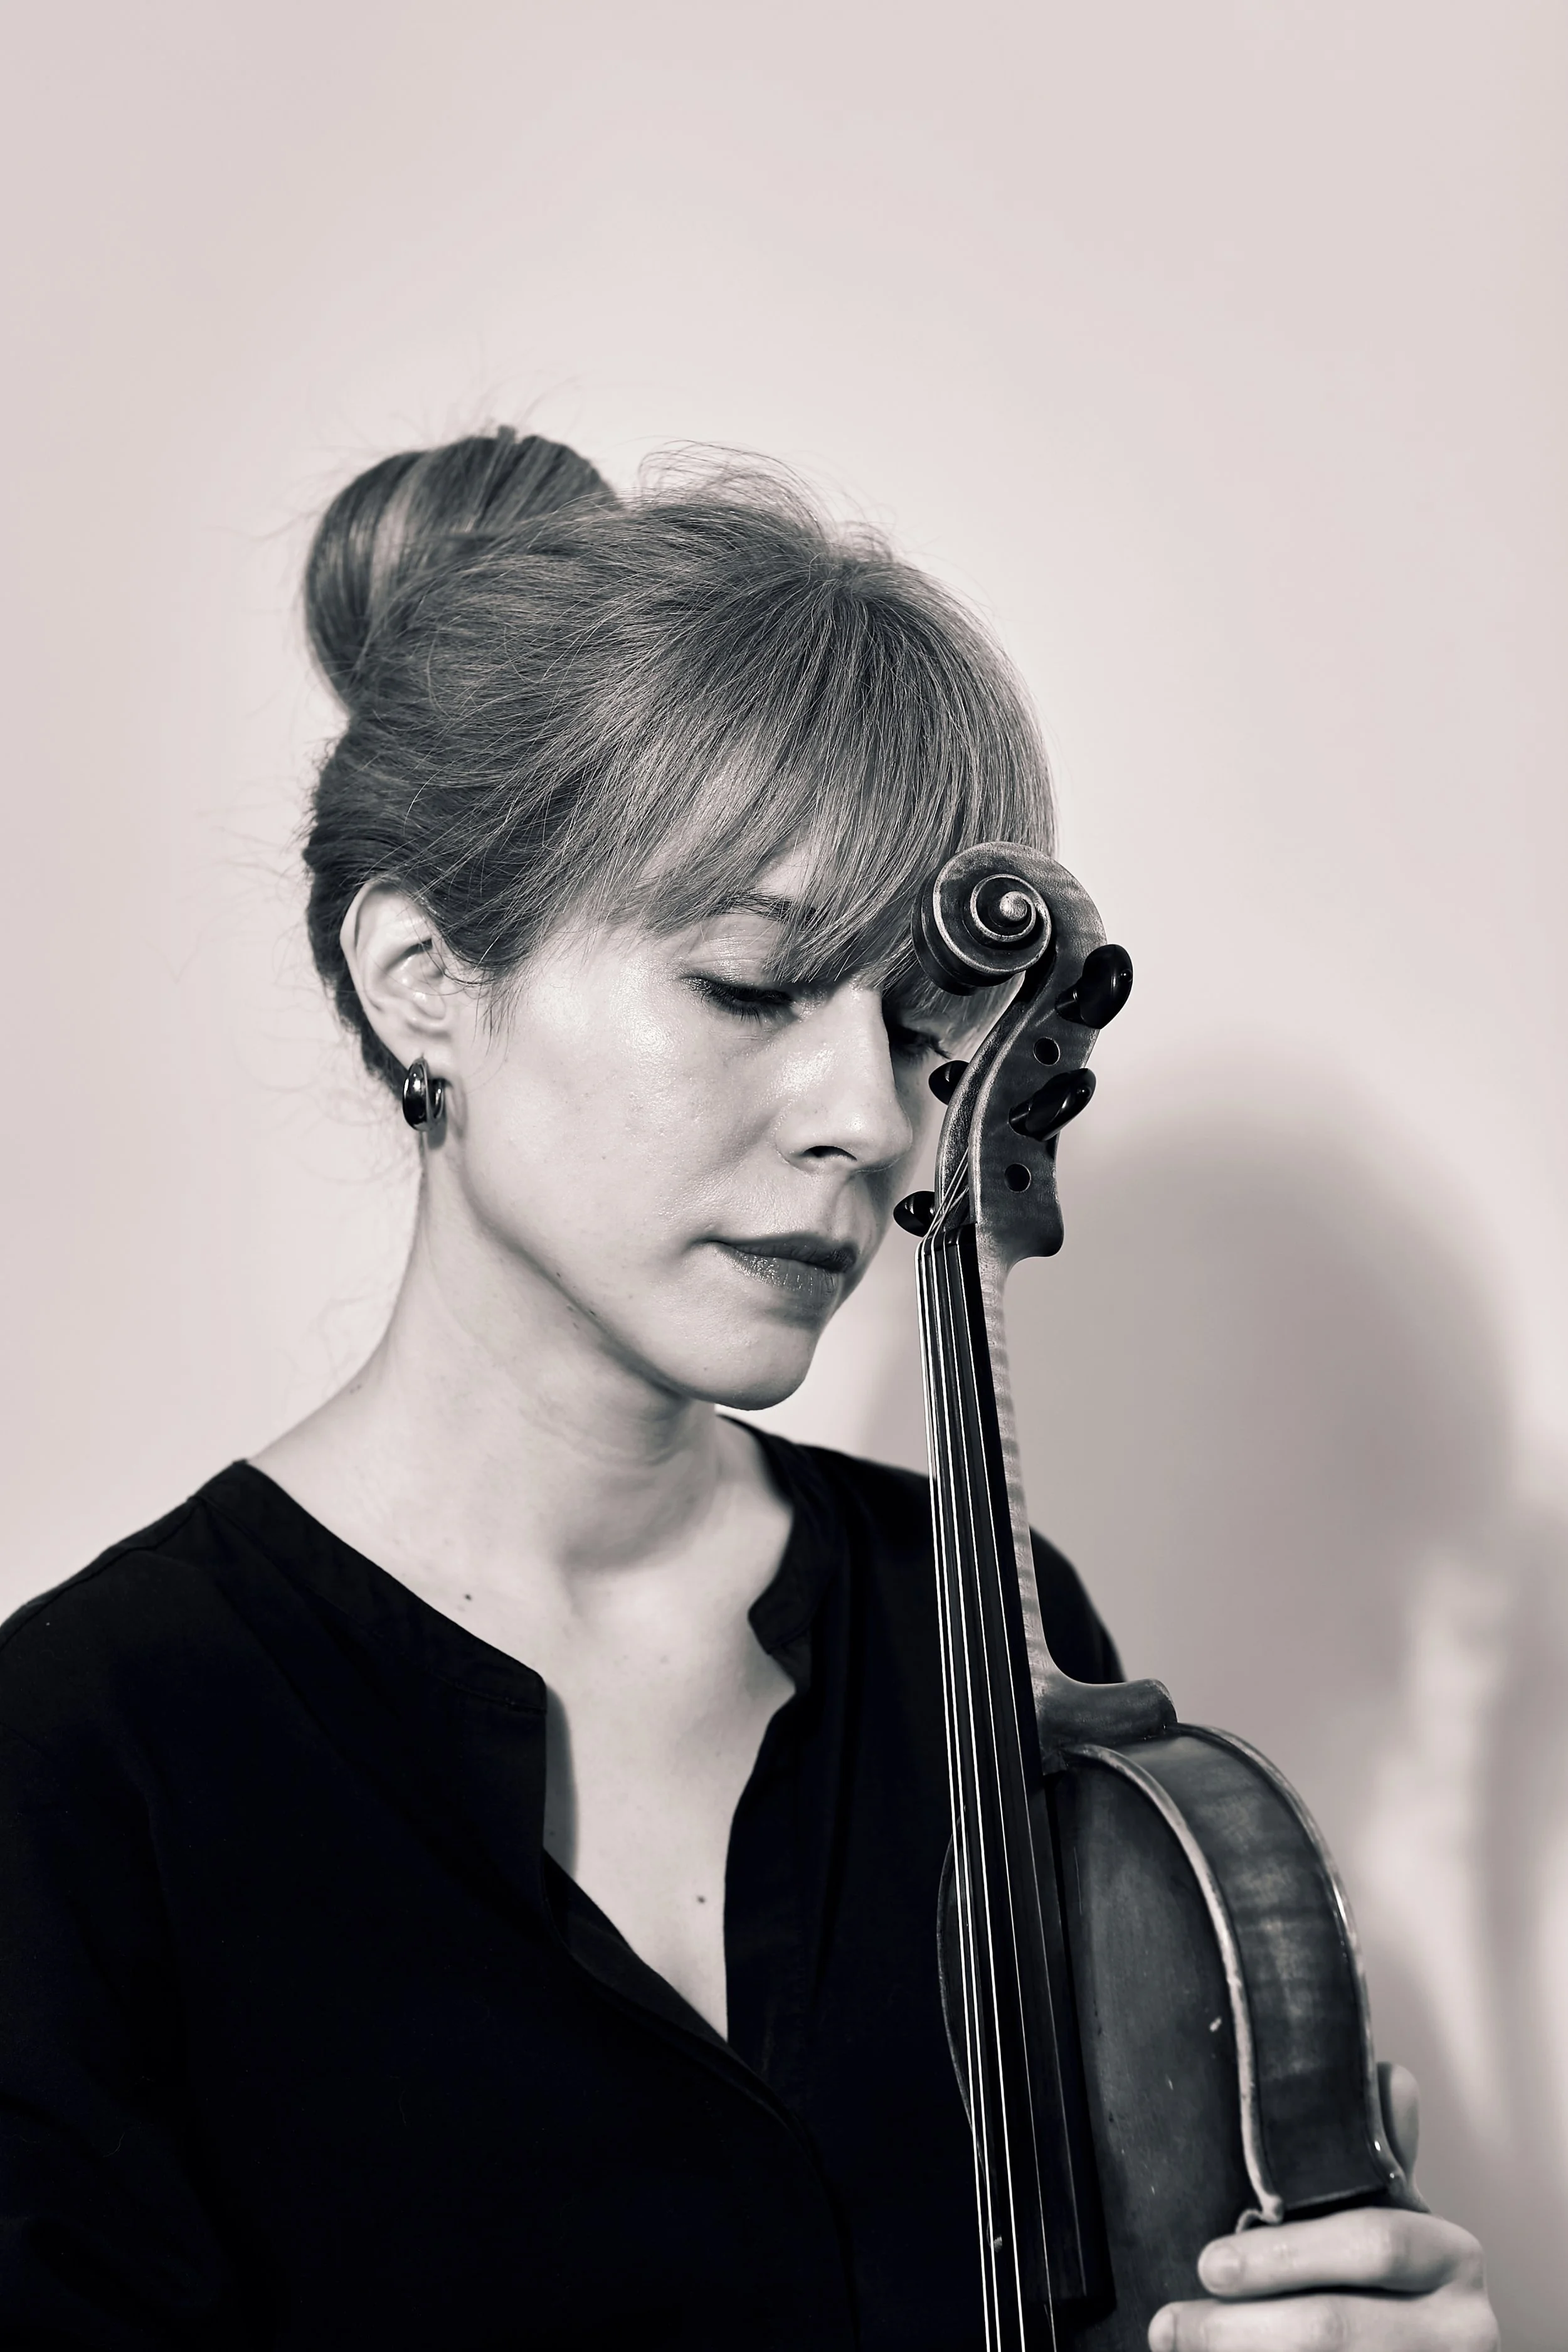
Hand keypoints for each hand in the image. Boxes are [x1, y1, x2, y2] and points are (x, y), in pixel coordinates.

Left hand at [1148, 2066, 1497, 2351]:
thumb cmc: (1390, 2284)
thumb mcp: (1388, 2215)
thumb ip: (1377, 2157)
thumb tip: (1388, 2076)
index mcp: (1453, 2256)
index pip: (1373, 2246)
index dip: (1285, 2256)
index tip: (1210, 2262)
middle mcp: (1462, 2327)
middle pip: (1336, 2327)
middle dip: (1242, 2326)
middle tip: (1172, 2321)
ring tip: (1175, 2343)